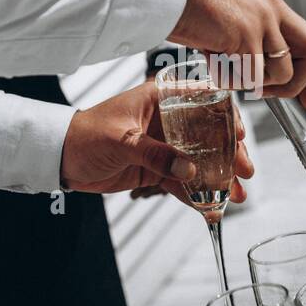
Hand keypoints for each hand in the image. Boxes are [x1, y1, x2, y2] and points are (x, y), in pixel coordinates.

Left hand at [60, 81, 252, 204]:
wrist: (61, 158)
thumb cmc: (84, 135)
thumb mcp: (121, 140)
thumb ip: (155, 154)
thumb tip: (189, 169)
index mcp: (159, 99)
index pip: (202, 99)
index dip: (225, 115)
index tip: (240, 133)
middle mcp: (167, 120)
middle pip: (209, 133)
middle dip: (230, 153)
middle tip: (245, 171)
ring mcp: (164, 145)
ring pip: (201, 160)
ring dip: (219, 177)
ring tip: (237, 194)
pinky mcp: (158, 168)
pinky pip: (184, 182)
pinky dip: (198, 195)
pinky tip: (212, 207)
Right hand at [169, 0, 305, 108]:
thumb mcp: (227, 10)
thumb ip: (244, 31)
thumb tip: (247, 62)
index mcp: (269, 3)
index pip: (305, 42)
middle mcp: (272, 11)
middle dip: (297, 82)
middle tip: (270, 93)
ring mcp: (262, 23)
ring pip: (281, 73)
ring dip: (255, 83)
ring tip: (225, 67)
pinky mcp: (246, 37)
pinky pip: (252, 77)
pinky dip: (232, 81)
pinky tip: (212, 64)